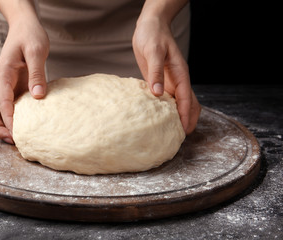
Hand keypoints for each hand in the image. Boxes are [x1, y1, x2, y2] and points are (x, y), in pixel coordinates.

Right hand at [0, 13, 48, 143]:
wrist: (25, 26)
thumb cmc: (30, 35)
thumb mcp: (36, 51)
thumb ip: (37, 74)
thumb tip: (38, 97)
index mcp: (4, 73)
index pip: (1, 100)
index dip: (8, 117)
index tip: (17, 131)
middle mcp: (1, 81)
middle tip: (14, 139)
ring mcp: (6, 84)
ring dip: (5, 124)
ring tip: (20, 136)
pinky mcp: (14, 86)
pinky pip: (10, 105)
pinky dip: (15, 116)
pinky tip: (28, 123)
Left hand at [132, 14, 200, 133]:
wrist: (150, 27)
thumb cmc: (153, 36)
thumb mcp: (154, 52)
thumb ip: (156, 72)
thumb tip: (158, 94)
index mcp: (180, 74)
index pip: (187, 99)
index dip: (186, 115)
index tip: (184, 131)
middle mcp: (177, 80)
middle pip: (189, 104)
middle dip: (187, 120)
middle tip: (179, 137)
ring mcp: (170, 81)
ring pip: (180, 103)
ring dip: (178, 116)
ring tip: (171, 132)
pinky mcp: (160, 81)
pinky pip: (167, 99)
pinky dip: (167, 110)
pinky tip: (160, 118)